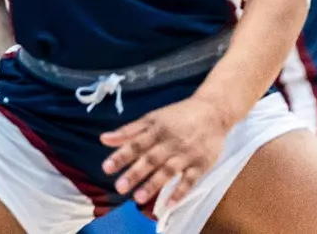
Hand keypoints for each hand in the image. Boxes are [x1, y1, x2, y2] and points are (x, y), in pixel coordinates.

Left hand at [101, 96, 231, 208]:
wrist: (213, 112)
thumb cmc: (177, 116)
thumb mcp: (152, 118)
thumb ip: (128, 131)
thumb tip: (104, 139)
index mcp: (155, 130)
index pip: (135, 144)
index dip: (121, 156)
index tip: (106, 168)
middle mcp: (169, 143)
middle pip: (150, 159)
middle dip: (134, 173)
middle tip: (119, 187)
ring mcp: (186, 155)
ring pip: (168, 171)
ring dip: (153, 185)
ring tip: (138, 198)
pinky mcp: (201, 164)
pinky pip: (190, 180)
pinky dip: (181, 192)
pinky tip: (169, 204)